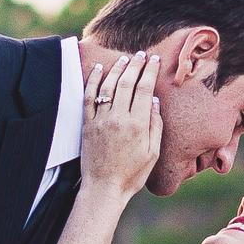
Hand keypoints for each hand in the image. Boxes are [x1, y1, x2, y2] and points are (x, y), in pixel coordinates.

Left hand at [81, 47, 163, 194]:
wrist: (104, 189)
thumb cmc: (131, 175)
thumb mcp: (153, 153)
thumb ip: (155, 126)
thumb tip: (154, 102)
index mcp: (138, 125)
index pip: (144, 89)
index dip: (149, 71)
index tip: (153, 60)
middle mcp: (119, 119)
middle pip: (127, 83)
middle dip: (135, 65)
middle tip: (141, 55)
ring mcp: (101, 120)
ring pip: (108, 87)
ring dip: (117, 69)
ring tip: (124, 59)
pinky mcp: (87, 125)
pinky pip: (89, 98)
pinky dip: (92, 81)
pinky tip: (98, 70)